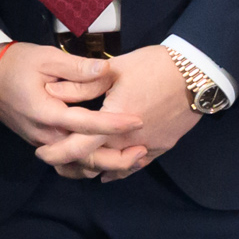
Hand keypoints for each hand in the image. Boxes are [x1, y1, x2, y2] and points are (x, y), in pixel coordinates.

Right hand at [0, 40, 125, 177]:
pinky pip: (69, 163)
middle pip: (84, 158)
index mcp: (47, 113)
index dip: (113, 124)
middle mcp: (45, 135)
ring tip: (132, 157)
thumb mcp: (47, 58)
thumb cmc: (16, 64)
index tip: (137, 120)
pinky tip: (109, 158)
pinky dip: (89, 165)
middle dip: (116, 159)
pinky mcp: (43, 144)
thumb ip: (78, 67)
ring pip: (77, 166)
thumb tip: (107, 69)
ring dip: (105, 165)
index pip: (86, 124)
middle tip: (142, 151)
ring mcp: (43, 142)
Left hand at [33, 47, 201, 181]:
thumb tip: (52, 91)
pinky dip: (118, 170)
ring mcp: (147, 147)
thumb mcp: (115, 70)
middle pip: (93, 164)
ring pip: (114, 169)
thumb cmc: (155, 66)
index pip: (78, 147)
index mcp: (114, 121)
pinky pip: (136, 167)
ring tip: (75, 166)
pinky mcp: (162, 147)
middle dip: (70, 166)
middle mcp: (129, 141)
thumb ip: (83, 85)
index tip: (41, 153)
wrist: (198, 73)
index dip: (56, 154)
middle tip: (53, 161)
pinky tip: (107, 173)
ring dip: (93, 169)